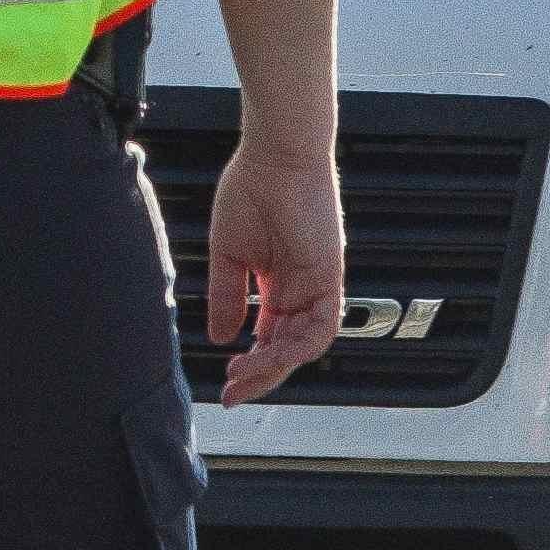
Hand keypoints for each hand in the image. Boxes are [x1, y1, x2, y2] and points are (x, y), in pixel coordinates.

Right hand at [203, 137, 346, 405]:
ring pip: (304, 345)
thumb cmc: (252, 190)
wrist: (275, 155)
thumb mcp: (229, 255)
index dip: (250, 364)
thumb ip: (227, 297)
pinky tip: (267, 356)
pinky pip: (320, 326)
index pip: (269, 337)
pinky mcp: (330, 277)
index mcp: (279, 283)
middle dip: (260, 376)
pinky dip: (296, 347)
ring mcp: (318, 285)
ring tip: (243, 378)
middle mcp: (302, 290)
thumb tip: (219, 338)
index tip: (225, 385)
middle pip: (286, 348)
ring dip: (274, 367)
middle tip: (232, 395)